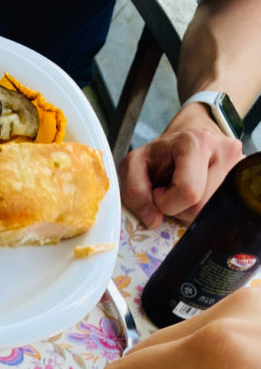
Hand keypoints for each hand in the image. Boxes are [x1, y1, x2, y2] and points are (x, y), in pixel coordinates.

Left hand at [119, 105, 242, 228]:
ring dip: (190, 210)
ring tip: (183, 191)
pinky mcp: (243, 178)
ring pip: (211, 212)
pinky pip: (220, 209)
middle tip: (171, 192)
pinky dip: (203, 208)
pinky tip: (197, 192)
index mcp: (197, 143)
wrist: (186, 140)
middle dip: (179, 209)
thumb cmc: (159, 154)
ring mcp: (239, 165)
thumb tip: (153, 220)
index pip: (188, 192)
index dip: (167, 202)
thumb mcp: (134, 166)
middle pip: (200, 208)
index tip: (159, 191)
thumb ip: (134, 192)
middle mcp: (225, 151)